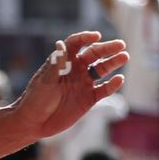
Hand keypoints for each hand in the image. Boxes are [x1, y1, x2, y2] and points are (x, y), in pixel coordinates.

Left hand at [13, 32, 128, 138]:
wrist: (34, 123)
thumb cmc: (35, 99)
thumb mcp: (45, 82)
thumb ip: (56, 65)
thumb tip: (61, 44)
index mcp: (62, 62)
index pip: (76, 44)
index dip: (85, 38)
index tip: (96, 36)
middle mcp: (75, 70)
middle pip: (94, 54)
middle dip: (107, 48)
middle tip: (120, 45)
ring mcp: (83, 83)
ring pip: (102, 69)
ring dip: (113, 62)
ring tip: (124, 56)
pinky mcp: (89, 98)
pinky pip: (104, 89)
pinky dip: (112, 84)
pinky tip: (119, 79)